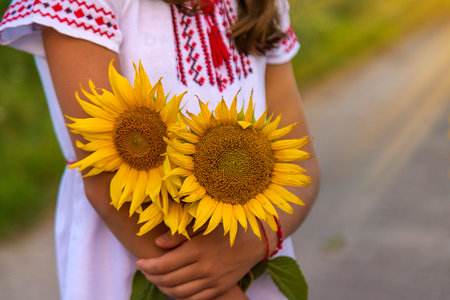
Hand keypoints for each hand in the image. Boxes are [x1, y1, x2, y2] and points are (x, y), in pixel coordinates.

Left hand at [136, 225, 266, 299]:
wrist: (255, 242)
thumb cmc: (226, 228)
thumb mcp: (203, 224)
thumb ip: (179, 234)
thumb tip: (157, 244)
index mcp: (197, 249)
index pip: (163, 265)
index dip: (147, 266)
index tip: (139, 262)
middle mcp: (204, 268)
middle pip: (168, 280)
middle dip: (151, 277)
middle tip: (145, 270)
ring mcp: (212, 281)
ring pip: (178, 293)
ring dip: (163, 288)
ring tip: (157, 279)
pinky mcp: (219, 289)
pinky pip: (193, 299)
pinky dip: (179, 296)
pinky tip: (174, 288)